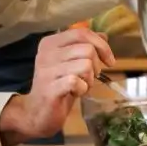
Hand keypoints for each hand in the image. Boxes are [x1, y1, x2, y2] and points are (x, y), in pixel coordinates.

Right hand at [0, 29, 114, 145]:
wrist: (37, 112)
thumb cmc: (57, 86)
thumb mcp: (71, 63)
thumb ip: (84, 47)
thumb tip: (104, 36)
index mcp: (50, 43)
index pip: (81, 32)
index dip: (101, 45)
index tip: (109, 60)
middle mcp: (46, 53)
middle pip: (87, 49)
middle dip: (96, 66)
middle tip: (90, 78)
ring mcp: (47, 71)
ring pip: (86, 65)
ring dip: (89, 79)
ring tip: (81, 86)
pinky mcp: (50, 88)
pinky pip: (77, 81)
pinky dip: (82, 89)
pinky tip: (75, 92)